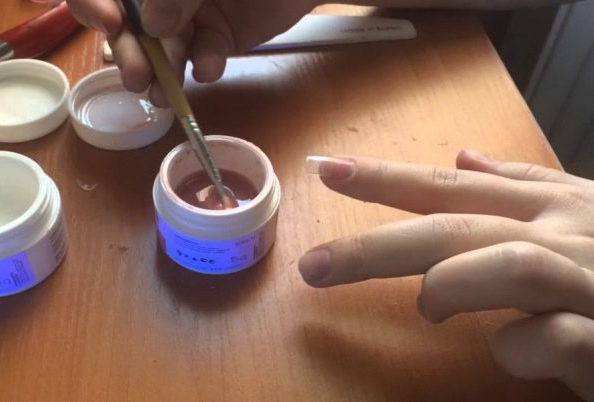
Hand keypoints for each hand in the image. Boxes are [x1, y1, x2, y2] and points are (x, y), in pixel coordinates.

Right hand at [66, 0, 317, 105]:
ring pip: (163, 48)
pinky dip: (205, 63)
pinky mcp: (217, 39)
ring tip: (164, 93)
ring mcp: (189, 16)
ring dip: (162, 70)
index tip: (108, 23)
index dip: (92, 5)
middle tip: (137, 78)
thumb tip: (152, 26)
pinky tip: (212, 65)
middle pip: (129, 24)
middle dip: (130, 51)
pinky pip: (202, 55)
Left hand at [299, 150, 593, 399]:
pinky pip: (552, 338)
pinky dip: (520, 349)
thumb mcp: (584, 214)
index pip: (450, 188)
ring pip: (504, 263)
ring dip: (451, 285)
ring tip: (427, 306)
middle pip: (454, 228)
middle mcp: (565, 234)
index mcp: (550, 208)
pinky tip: (516, 352)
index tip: (329, 171)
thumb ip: (527, 186)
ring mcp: (590, 280)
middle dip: (376, 246)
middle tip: (313, 268)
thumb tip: (463, 159)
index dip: (387, 179)